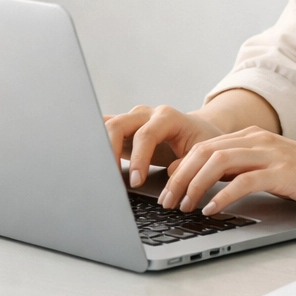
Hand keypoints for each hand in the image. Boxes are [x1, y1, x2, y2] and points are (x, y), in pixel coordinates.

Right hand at [104, 105, 225, 187]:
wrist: (197, 130)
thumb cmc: (200, 141)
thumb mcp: (201, 153)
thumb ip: (186, 163)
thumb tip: (170, 176)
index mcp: (167, 117)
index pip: (145, 135)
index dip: (138, 159)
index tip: (137, 181)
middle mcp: (146, 114)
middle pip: (118, 125)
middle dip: (112, 152)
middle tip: (114, 179)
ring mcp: (132, 119)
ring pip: (106, 125)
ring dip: (100, 148)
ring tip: (102, 173)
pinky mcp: (124, 128)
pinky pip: (104, 129)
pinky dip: (97, 143)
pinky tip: (94, 161)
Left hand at [159, 127, 295, 214]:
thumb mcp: (267, 169)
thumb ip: (239, 170)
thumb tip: (204, 184)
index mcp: (251, 137)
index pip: (203, 147)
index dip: (180, 168)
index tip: (165, 190)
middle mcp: (257, 140)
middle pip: (204, 152)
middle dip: (180, 177)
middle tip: (166, 202)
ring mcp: (270, 154)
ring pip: (219, 162)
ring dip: (195, 185)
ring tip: (184, 206)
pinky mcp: (283, 172)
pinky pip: (245, 180)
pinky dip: (223, 194)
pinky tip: (212, 209)